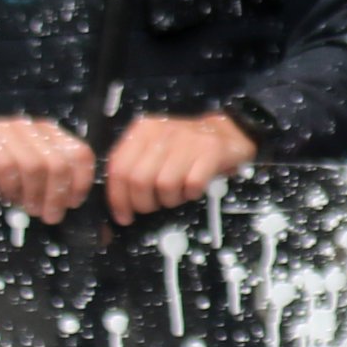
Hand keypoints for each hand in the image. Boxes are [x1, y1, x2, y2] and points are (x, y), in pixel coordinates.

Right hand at [0, 115, 97, 222]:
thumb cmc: (0, 176)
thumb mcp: (33, 183)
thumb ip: (59, 195)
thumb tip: (101, 234)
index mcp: (49, 133)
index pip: (79, 153)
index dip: (81, 182)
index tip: (72, 203)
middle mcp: (30, 127)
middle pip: (58, 162)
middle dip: (57, 196)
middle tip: (49, 215)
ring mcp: (6, 130)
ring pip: (34, 165)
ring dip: (34, 194)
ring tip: (29, 208)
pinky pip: (6, 165)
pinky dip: (11, 187)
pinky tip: (9, 197)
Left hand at [101, 109, 259, 225]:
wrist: (227, 131)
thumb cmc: (185, 148)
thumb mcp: (154, 149)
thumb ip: (134, 167)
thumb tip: (119, 202)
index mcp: (143, 131)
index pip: (119, 168)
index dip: (118, 197)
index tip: (124, 215)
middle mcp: (162, 132)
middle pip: (139, 180)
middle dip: (144, 203)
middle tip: (153, 206)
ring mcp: (187, 140)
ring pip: (164, 185)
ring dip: (170, 199)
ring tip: (177, 194)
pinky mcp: (211, 150)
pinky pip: (192, 184)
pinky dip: (191, 193)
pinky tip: (193, 188)